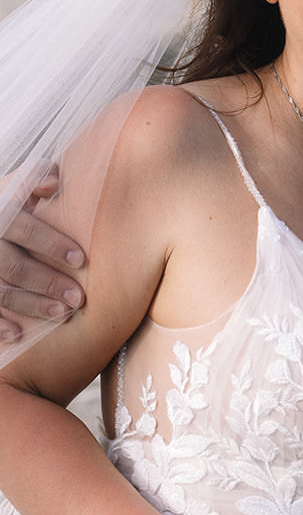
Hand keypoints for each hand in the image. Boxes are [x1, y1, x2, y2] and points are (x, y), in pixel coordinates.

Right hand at [0, 174, 84, 341]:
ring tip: (61, 314)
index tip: (81, 260)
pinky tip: (17, 335)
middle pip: (13, 265)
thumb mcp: (14, 188)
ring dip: (31, 305)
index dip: (51, 244)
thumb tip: (54, 183)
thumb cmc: (7, 206)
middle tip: (78, 298)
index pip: (23, 228)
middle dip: (47, 282)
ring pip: (0, 290)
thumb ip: (34, 179)